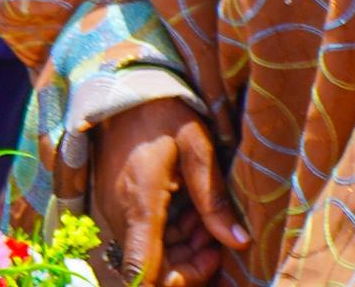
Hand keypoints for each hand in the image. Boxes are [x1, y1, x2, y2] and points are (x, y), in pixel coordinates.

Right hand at [92, 99, 245, 286]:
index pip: (143, 273)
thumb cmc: (162, 112)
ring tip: (208, 219)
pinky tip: (191, 213)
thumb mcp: (196, 146)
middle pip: (153, 269)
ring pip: (150, 254)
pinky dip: (171, 235)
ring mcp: (115, 211)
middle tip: (219, 235)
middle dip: (192, 263)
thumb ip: (214, 197)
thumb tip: (239, 241)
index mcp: (140, 203)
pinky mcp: (116, 206)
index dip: (177, 282)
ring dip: (184, 248)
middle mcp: (121, 214)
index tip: (209, 261)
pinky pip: (144, 236)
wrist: (122, 88)